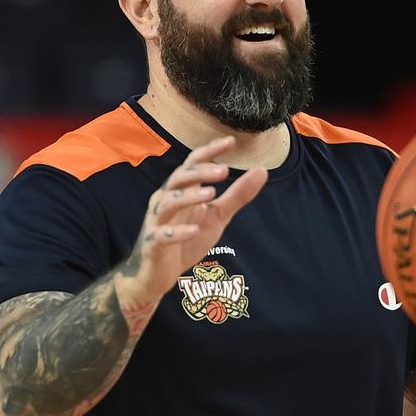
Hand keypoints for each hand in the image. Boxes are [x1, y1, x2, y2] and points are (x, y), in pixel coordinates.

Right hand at [117, 136, 267, 306]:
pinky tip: (194, 231)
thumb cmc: (186, 239)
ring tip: (211, 194)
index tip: (231, 142)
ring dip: (189, 198)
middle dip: (199, 173)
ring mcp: (157, 223)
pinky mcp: (153, 245)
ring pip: (167, 203)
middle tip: (224, 171)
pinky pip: (162, 236)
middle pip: (178, 179)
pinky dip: (177, 233)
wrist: (157, 274)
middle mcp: (166, 201)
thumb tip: (262, 170)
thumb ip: (237, 194)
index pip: (192, 163)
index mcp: (181, 191)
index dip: (209, 152)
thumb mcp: (217, 216)